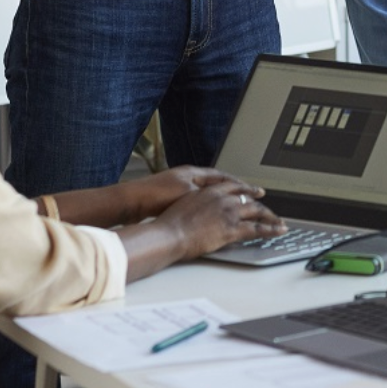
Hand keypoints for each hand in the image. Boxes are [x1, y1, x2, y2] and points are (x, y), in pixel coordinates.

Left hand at [119, 166, 242, 224]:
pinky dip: (207, 205)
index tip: (255, 191)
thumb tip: (224, 201)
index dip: (241, 185)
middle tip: (252, 196)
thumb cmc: (156, 196)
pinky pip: (196, 199)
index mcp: (193, 173)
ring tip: (235, 205)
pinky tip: (212, 214)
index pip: (223, 177)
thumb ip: (206, 197)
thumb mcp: (187, 194)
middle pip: (217, 182)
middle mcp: (187, 177)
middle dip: (235, 189)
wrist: (131, 202)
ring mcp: (178, 186)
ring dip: (222, 197)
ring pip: (207, 192)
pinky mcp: (170, 198)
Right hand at [152, 179, 283, 258]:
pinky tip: (280, 230)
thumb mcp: (184, 206)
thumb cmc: (170, 223)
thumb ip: (197, 204)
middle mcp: (223, 198)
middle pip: (249, 199)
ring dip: (271, 217)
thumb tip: (200, 210)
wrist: (168, 234)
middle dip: (262, 205)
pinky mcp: (232, 228)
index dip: (247, 190)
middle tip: (271, 210)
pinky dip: (272, 229)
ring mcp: (229, 213)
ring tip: (280, 221)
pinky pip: (258, 228)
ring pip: (257, 211)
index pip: (235, 187)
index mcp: (210, 191)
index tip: (255, 192)